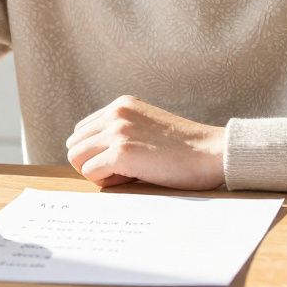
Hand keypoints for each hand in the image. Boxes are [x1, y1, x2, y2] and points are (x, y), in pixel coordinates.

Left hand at [65, 95, 225, 190]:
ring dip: (97, 172)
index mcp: (122, 104)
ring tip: (126, 174)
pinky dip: (106, 182)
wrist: (212, 153)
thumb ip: (122, 132)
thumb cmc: (185, 149)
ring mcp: (118, 131)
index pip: (83, 131)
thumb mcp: (148, 127)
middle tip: (122, 171)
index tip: (123, 160)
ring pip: (76, 158)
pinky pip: (91, 172)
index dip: (97, 152)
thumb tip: (90, 156)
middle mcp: (116, 113)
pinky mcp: (122, 152)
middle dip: (92, 162)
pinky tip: (131, 178)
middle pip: (74, 144)